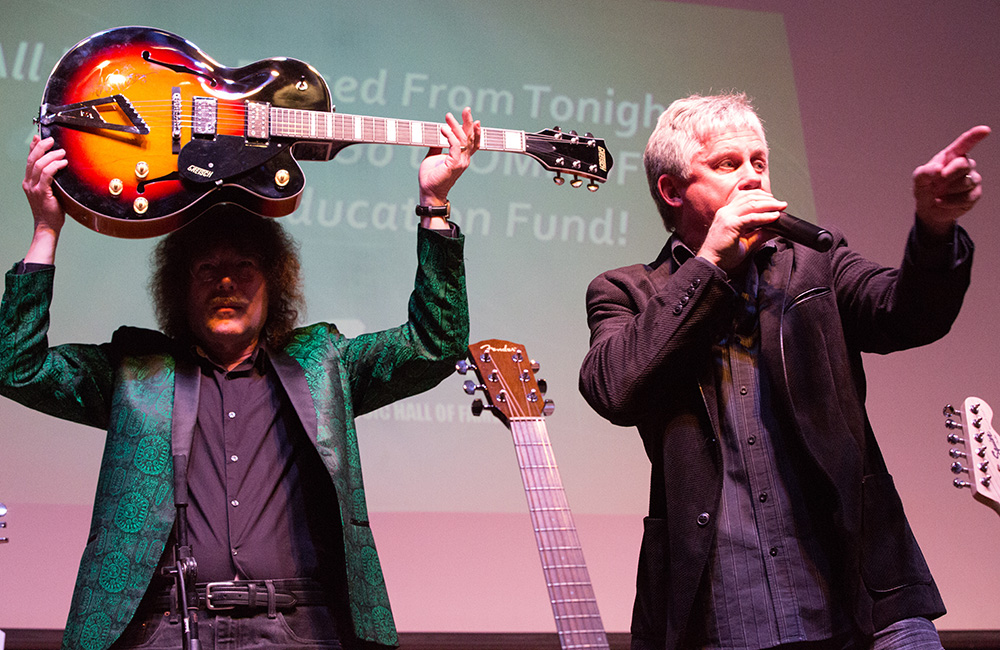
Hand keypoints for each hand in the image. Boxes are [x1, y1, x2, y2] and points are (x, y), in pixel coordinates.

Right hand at [23, 135, 67, 262]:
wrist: (48, 226)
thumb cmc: (51, 210)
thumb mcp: (50, 190)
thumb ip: (51, 179)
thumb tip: (60, 166)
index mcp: (29, 181)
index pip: (29, 160)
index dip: (33, 147)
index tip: (39, 137)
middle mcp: (28, 183)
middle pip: (32, 159)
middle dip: (41, 147)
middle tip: (52, 141)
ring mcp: (34, 188)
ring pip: (39, 165)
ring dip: (51, 156)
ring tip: (62, 152)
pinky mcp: (42, 193)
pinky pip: (47, 175)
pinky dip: (55, 166)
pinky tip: (63, 163)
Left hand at [417, 107, 480, 213]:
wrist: (428, 191)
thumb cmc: (431, 177)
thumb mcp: (433, 156)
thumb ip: (437, 146)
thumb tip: (435, 135)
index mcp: (461, 157)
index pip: (472, 141)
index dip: (474, 129)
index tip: (471, 117)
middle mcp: (464, 159)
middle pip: (471, 138)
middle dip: (469, 122)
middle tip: (466, 109)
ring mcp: (461, 162)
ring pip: (464, 139)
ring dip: (456, 126)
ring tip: (448, 116)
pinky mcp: (454, 164)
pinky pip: (455, 146)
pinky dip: (449, 136)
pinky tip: (443, 129)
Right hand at [696, 190, 784, 271]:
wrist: (710, 264)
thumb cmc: (723, 254)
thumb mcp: (745, 242)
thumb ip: (759, 234)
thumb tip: (775, 229)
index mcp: (726, 213)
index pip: (745, 197)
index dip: (761, 196)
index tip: (773, 201)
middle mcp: (726, 212)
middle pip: (750, 197)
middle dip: (768, 199)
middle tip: (781, 204)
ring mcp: (727, 217)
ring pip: (752, 204)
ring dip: (769, 204)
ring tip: (780, 207)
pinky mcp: (730, 225)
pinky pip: (751, 218)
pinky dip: (765, 216)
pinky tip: (774, 217)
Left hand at [913, 125, 989, 236]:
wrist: (928, 209)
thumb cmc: (925, 188)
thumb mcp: (918, 179)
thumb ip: (924, 172)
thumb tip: (939, 169)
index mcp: (951, 156)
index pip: (964, 144)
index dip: (974, 136)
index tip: (984, 130)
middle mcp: (964, 165)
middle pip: (964, 164)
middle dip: (948, 174)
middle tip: (937, 182)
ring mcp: (972, 179)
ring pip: (966, 182)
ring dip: (948, 191)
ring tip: (938, 194)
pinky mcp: (975, 194)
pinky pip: (967, 197)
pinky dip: (951, 201)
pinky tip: (942, 202)